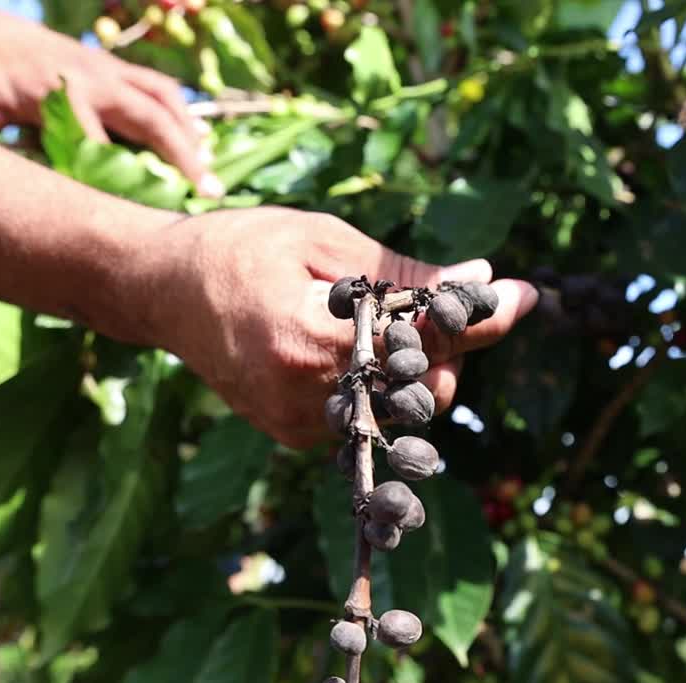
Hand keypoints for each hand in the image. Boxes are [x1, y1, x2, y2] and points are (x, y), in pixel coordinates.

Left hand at [0, 1, 221, 196]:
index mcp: (53, 91)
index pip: (98, 143)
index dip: (121, 179)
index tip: (141, 218)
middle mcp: (88, 76)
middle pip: (148, 117)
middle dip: (181, 155)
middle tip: (210, 193)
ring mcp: (103, 67)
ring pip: (162, 97)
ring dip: (189, 132)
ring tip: (210, 171)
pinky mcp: (109, 66)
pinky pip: (156, 86)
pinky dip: (180, 112)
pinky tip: (197, 140)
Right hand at [138, 208, 539, 447]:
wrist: (161, 292)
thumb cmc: (239, 248)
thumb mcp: (323, 240)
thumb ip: (403, 271)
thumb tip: (481, 277)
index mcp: (311, 342)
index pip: (423, 341)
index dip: (478, 317)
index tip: (524, 295)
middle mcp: (307, 399)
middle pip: (423, 388)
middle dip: (446, 347)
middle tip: (435, 301)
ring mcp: (301, 427)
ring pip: (402, 412)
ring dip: (417, 369)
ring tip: (390, 323)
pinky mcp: (296, 438)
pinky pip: (370, 418)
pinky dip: (383, 385)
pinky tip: (359, 349)